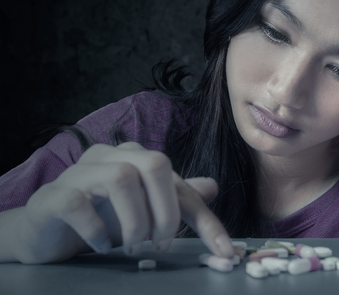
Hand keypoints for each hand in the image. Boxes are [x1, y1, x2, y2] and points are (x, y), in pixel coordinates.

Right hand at [14, 142, 233, 263]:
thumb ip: (175, 198)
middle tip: (161, 245)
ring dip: (135, 222)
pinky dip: (97, 230)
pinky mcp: (54, 194)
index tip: (224, 250)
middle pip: (156, 164)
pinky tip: (100, 246)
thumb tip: (212, 187)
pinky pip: (80, 203)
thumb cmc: (99, 217)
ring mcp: (80, 172)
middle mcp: (110, 156)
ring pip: (122, 178)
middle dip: (167, 212)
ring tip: (133, 247)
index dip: (205, 219)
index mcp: (136, 158)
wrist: (46, 231)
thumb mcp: (144, 210)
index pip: (180, 183)